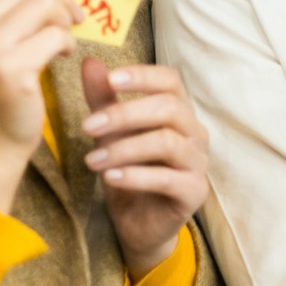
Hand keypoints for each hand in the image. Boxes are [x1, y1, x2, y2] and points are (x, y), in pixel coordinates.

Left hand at [81, 58, 211, 278]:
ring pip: (167, 142)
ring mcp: (198, 162)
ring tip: (93, 160)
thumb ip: (103, 99)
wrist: (138, 223)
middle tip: (87, 126)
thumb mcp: (111, 133)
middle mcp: (194, 132)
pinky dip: (136, 176)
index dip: (143, 76)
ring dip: (125, 148)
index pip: (170, 81)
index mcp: (178, 112)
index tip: (111, 79)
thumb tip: (89, 61)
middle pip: (170, 108)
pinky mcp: (194, 192)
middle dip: (126, 114)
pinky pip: (168, 178)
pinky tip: (110, 179)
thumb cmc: (129, 171)